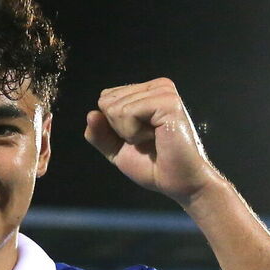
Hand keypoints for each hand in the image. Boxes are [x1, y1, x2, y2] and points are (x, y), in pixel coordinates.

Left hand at [84, 78, 219, 205]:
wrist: (178, 183)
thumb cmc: (153, 166)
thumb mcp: (117, 149)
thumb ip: (100, 133)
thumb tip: (91, 114)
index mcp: (147, 92)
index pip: (106, 98)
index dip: (113, 126)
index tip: (137, 138)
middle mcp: (157, 86)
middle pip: (107, 101)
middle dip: (119, 129)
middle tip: (146, 140)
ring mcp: (164, 92)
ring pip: (115, 108)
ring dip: (128, 133)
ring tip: (153, 140)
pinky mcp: (168, 102)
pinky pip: (128, 113)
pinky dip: (134, 133)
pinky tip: (156, 137)